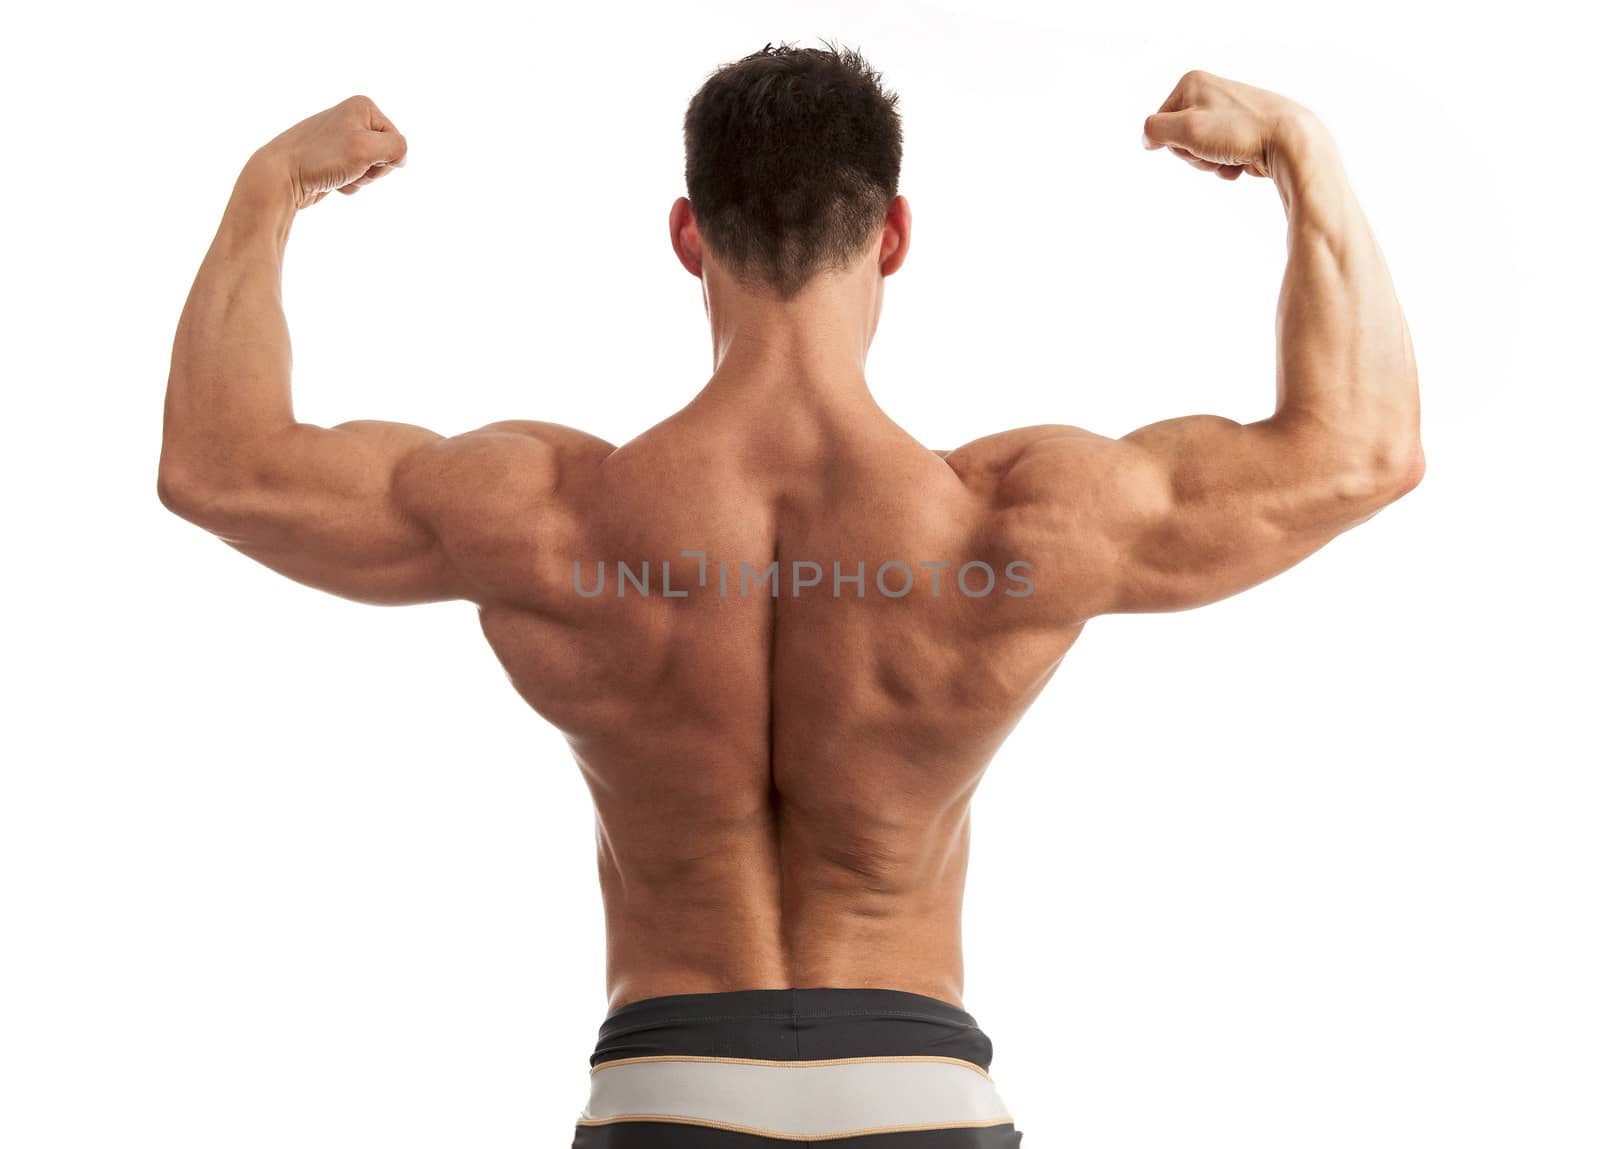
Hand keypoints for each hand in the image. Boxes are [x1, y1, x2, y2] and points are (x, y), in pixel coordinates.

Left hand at [250, 95, 407, 209]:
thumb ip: (397, 148)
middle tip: (348, 167)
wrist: (280, 175)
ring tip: (337, 174)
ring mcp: (342, 138)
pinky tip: (331, 180)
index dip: (384, 158)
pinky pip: (357, 177)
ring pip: (372, 169)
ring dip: (360, 179)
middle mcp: (353, 118)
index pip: (397, 141)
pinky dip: (348, 184)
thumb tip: (400, 158)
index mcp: (363, 106)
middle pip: (386, 155)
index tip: (359, 157)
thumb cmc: (321, 159)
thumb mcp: (366, 148)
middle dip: (372, 170)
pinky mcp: (334, 158)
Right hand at [1141, 71, 1314, 181]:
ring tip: (1231, 157)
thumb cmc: (1238, 131)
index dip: (1172, 142)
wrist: (1290, 141)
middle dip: (1194, 155)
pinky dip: (1227, 166)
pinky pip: (1220, 156)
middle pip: (1179, 138)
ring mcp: (1228, 112)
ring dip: (1210, 163)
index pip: (1159, 123)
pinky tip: (1243, 162)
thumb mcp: (1186, 128)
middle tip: (1214, 152)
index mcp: (1192, 83)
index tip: (1194, 141)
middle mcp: (1210, 93)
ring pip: (1199, 151)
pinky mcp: (1243, 131)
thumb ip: (1155, 130)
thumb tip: (1147, 138)